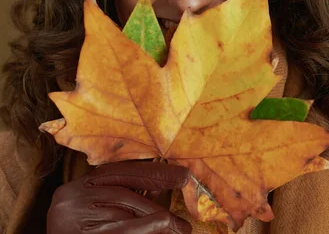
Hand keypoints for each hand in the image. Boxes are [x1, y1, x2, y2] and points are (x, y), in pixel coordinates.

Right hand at [47, 161, 192, 233]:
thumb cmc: (85, 229)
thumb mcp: (103, 208)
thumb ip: (129, 196)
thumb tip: (165, 186)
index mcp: (80, 185)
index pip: (121, 172)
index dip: (154, 173)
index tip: (184, 176)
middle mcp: (73, 197)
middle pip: (125, 196)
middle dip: (158, 205)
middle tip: (184, 215)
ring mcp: (72, 218)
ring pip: (124, 216)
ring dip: (156, 221)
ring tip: (179, 228)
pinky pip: (119, 231)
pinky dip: (144, 227)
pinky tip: (163, 223)